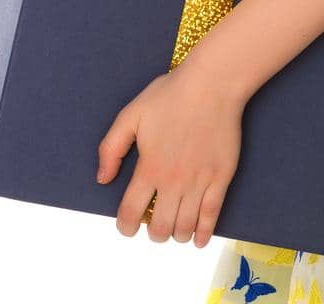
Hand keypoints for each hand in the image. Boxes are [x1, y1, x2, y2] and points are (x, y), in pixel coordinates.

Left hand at [96, 57, 246, 247]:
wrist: (212, 85)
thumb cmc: (170, 95)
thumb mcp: (131, 115)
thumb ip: (111, 148)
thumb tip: (103, 178)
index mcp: (149, 168)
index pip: (131, 212)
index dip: (126, 226)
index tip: (126, 226)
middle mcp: (173, 181)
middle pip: (160, 228)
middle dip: (153, 233)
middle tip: (153, 226)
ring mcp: (199, 182)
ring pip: (184, 227)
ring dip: (176, 235)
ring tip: (173, 229)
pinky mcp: (220, 179)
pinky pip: (211, 216)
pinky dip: (203, 234)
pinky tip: (197, 239)